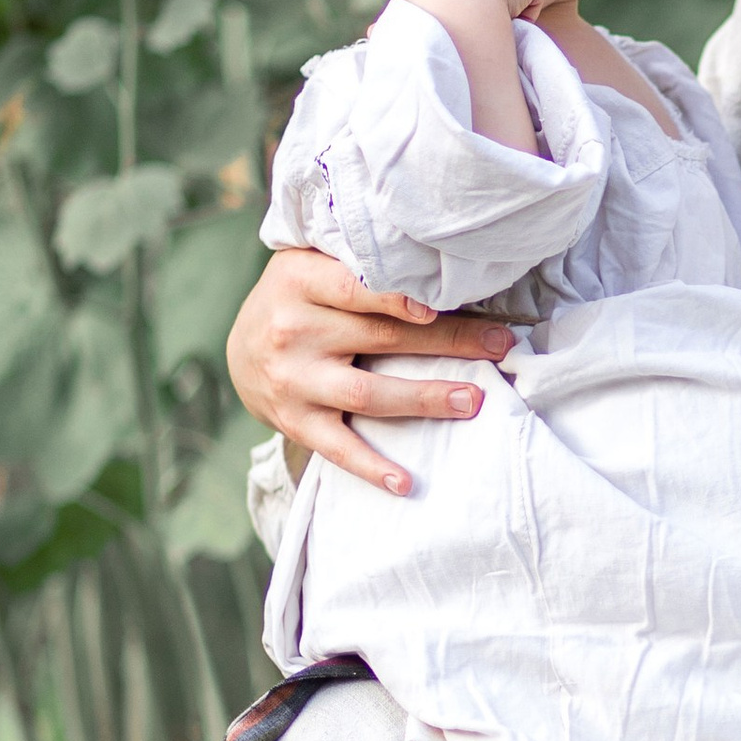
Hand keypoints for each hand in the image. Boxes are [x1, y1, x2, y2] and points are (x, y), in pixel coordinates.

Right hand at [227, 247, 513, 497]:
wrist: (239, 347)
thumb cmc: (296, 297)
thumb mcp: (310, 261)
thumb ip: (356, 258)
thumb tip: (433, 258)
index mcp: (300, 281)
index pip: (355, 286)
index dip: (399, 295)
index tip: (442, 302)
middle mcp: (293, 330)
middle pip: (381, 337)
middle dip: (448, 341)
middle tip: (501, 345)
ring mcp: (294, 381)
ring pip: (367, 394)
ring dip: (423, 399)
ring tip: (471, 400)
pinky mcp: (296, 421)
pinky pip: (337, 448)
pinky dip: (371, 467)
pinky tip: (405, 482)